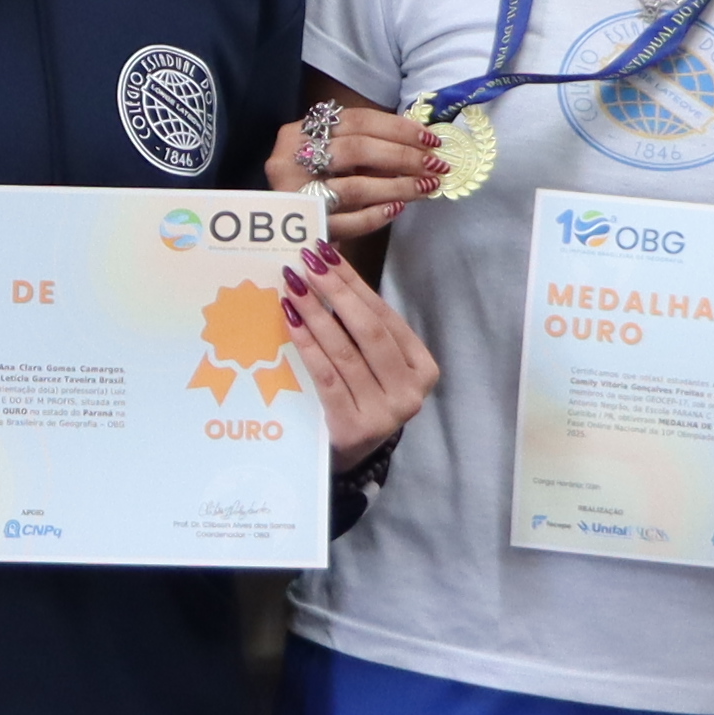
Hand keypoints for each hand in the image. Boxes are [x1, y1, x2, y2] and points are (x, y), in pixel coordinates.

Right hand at [271, 94, 446, 245]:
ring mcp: (294, 195)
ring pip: (354, 187)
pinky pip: (347, 222)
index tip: (431, 139)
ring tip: (426, 188)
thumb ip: (364, 146)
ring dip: (397, 187)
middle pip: (357, 149)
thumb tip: (421, 142)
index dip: (398, 128)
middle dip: (403, 156)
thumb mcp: (332, 158)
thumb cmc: (314, 186)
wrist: (278, 231)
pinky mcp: (303, 229)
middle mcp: (289, 159)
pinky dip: (376, 215)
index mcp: (298, 132)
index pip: (356, 120)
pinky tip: (397, 210)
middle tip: (435, 166)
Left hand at [281, 245, 436, 467]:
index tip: (326, 255)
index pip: (385, 317)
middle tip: (307, 264)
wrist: (346, 459)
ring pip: (346, 351)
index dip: (354, 284)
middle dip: (336, 292)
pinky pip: (327, 377)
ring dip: (316, 314)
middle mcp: (410, 392)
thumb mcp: (372, 365)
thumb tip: (325, 268)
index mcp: (423, 369)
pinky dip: (308, 346)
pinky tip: (291, 322)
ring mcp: (385, 412)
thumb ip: (361, 327)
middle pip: (369, 331)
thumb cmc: (357, 399)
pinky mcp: (355, 427)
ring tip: (293, 287)